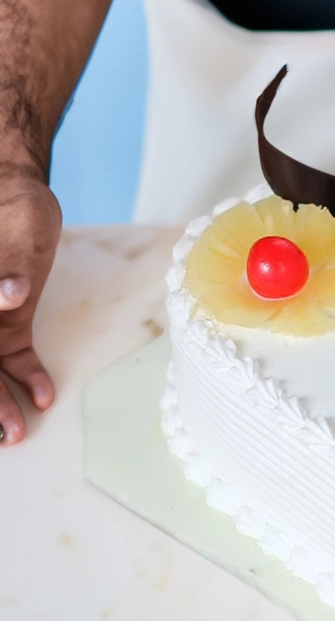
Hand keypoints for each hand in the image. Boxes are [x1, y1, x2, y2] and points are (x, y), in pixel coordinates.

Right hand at [0, 170, 60, 445]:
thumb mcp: (14, 235)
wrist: (13, 185)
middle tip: (6, 435)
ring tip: (16, 432)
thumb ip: (6, 267)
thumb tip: (7, 298)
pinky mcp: (6, 316)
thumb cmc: (10, 205)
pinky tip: (42, 393)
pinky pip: (12, 352)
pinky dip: (27, 373)